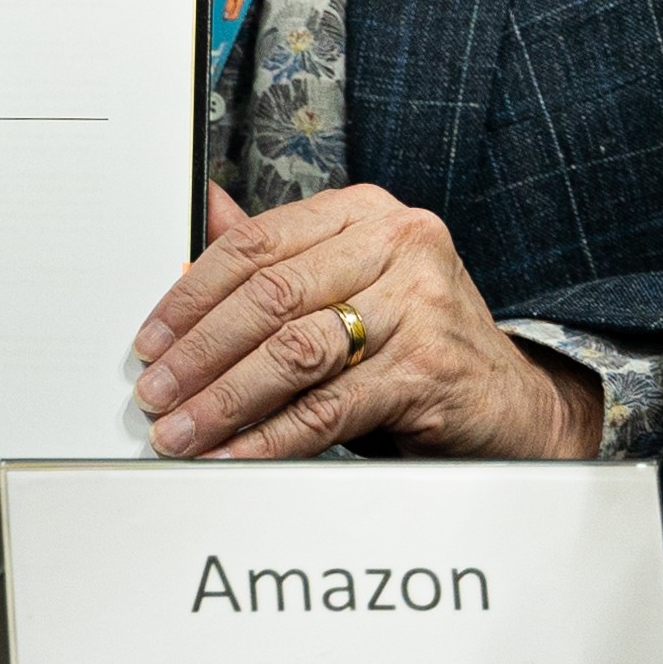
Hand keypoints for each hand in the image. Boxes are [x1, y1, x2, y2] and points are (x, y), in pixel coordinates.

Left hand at [132, 185, 600, 460]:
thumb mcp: (348, 282)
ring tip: (182, 431)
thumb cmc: (415, 339)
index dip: (192, 295)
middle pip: (269, 298)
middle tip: (156, 393)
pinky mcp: (428, 369)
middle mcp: (396, 245)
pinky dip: (273, 437)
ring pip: (294, 353)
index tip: (151, 339)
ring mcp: (418, 305)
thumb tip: (199, 208)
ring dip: (226, 400)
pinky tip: (236, 455)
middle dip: (199, 353)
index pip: (255, 245)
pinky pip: (329, 408)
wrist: (511, 401)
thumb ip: (279, 252)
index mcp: (363, 213)